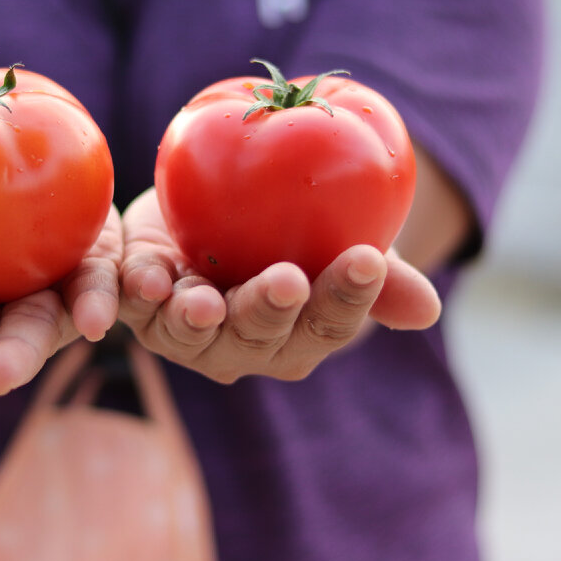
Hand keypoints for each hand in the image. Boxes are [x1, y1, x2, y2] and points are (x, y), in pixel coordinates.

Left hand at [117, 188, 440, 382]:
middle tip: (289, 280)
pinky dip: (136, 294)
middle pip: (259, 333)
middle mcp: (244, 347)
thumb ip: (379, 277)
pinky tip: (147, 279)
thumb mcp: (340, 245)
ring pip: (192, 331)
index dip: (348, 298)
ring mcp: (188, 332)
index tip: (368, 261)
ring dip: (197, 318)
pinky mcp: (141, 303)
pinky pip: (133, 304)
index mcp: (300, 337)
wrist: (216, 214)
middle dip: (272, 308)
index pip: (328, 325)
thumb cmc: (293, 237)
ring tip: (205, 300)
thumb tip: (427, 309)